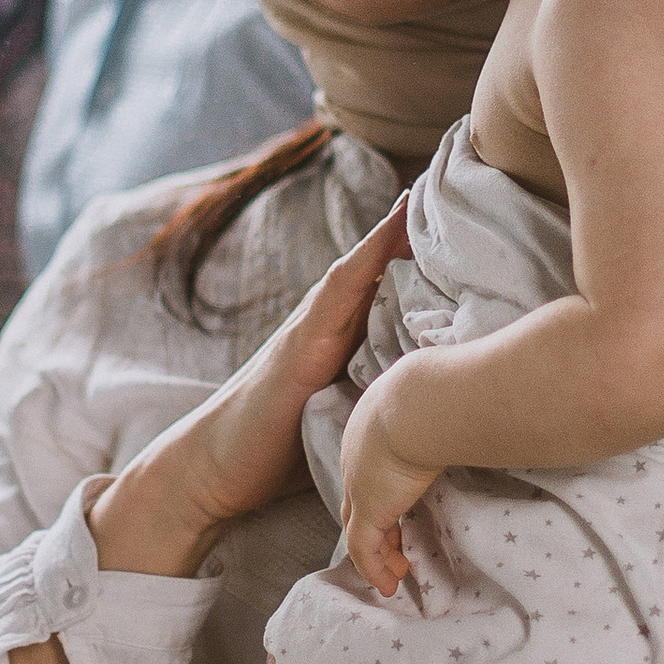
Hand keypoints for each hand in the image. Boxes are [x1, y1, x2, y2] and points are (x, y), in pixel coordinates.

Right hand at [87, 198, 412, 578]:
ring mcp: (305, 334)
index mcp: (337, 347)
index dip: (413, 260)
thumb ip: (369, 406)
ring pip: (353, 274)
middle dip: (407, 236)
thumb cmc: (274, 456)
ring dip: (386, 238)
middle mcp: (322, 330)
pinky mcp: (295, 350)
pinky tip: (386, 237)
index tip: (454, 228)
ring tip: (421, 201)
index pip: (381, 294)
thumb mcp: (336, 424)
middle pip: (372, 273)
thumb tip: (423, 413)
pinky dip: (361, 264)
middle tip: (450, 191)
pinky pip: (333, 297)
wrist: (209, 472)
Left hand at [337, 375, 439, 595]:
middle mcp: (357, 454)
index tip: (401, 507)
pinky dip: (374, 568)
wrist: (422, 402)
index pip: (371, 465)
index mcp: (372, 424)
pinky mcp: (368, 510)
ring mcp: (358, 483)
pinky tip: (390, 585)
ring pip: (359, 527)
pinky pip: (363, 549)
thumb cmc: (442, 391)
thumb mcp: (443, 395)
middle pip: (359, 498)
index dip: (384, 489)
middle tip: (396, 545)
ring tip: (397, 572)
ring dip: (379, 552)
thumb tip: (486, 405)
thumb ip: (455, 408)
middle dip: (377, 524)